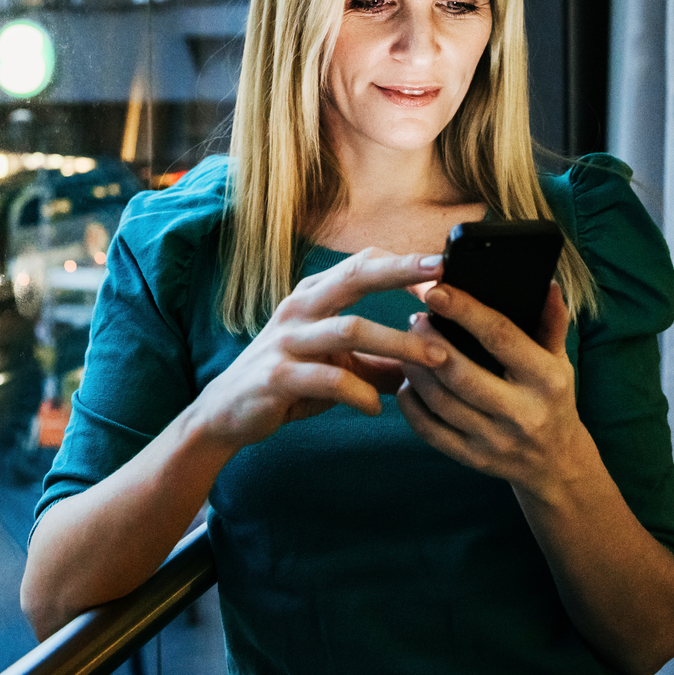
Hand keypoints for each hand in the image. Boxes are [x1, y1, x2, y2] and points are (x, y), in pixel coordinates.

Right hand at [191, 249, 449, 451]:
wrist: (227, 411)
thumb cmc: (290, 380)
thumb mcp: (338, 364)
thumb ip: (382, 361)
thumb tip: (435, 361)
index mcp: (314, 295)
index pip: (362, 264)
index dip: (403, 263)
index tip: (446, 265)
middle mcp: (299, 308)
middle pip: (355, 277)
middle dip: (400, 272)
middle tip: (443, 277)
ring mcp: (287, 340)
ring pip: (350, 329)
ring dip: (397, 342)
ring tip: (435, 359)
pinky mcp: (277, 376)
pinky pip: (328, 379)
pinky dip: (359, 393)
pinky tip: (376, 406)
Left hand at [398, 281, 589, 497]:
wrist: (558, 464)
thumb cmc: (553, 399)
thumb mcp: (560, 362)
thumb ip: (551, 323)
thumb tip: (548, 284)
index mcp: (546, 380)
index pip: (501, 337)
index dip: (465, 311)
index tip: (436, 291)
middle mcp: (523, 413)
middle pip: (461, 372)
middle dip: (429, 342)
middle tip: (414, 320)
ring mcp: (496, 440)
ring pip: (440, 401)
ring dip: (415, 369)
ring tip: (406, 345)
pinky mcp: (474, 459)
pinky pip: (430, 430)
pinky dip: (411, 403)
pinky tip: (407, 382)